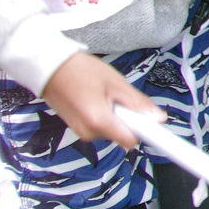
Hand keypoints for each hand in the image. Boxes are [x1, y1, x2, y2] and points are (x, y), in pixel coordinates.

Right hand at [41, 53, 162, 147]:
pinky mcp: (77, 127)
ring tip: (104, 94)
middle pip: (122, 134)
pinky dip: (105, 114)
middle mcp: (88, 133)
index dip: (145, 133)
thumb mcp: (116, 84)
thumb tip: (159, 119)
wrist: (50, 67)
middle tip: (118, 96)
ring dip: (115, 115)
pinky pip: (100, 126)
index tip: (154, 124)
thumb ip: (138, 104)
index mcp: (98, 122)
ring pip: (111, 129)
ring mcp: (81, 132)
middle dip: (127, 118)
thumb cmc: (82, 71)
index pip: (130, 141)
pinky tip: (96, 98)